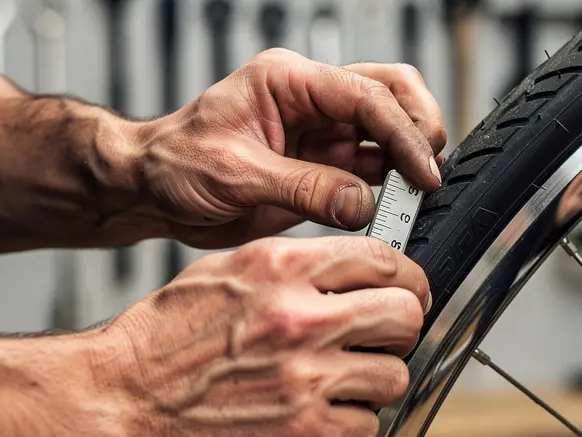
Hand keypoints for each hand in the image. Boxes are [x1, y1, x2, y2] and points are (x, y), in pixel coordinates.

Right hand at [99, 236, 428, 436]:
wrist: (122, 399)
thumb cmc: (163, 338)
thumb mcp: (226, 270)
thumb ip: (294, 267)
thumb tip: (350, 274)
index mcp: (282, 268)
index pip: (385, 261)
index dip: (406, 279)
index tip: (407, 291)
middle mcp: (299, 318)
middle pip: (405, 315)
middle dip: (400, 328)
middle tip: (383, 338)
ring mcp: (305, 377)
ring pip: (394, 376)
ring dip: (375, 381)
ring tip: (343, 381)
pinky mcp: (303, 431)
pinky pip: (366, 427)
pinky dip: (350, 425)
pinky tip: (321, 414)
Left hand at [133, 49, 446, 248]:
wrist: (152, 194)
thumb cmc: (175, 165)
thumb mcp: (236, 176)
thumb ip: (303, 189)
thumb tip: (361, 204)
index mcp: (288, 82)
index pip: (365, 94)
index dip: (403, 131)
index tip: (424, 170)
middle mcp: (311, 102)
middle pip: (391, 94)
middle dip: (420, 128)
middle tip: (429, 173)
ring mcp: (321, 135)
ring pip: (388, 133)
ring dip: (408, 161)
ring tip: (416, 197)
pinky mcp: (323, 169)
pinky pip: (372, 172)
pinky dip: (390, 190)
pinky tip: (395, 208)